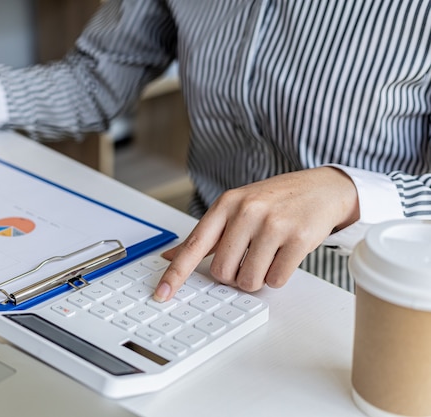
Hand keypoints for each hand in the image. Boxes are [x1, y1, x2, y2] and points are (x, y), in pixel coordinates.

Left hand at [153, 167, 359, 300]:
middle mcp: (246, 211)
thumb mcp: (235, 208)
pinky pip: (276, 279)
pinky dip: (277, 276)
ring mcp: (273, 224)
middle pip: (222, 272)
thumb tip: (170, 257)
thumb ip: (205, 236)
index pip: (194, 245)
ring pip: (249, 280)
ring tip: (267, 256)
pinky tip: (284, 256)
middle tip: (248, 258)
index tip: (161, 294)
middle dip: (233, 275)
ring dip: (256, 278)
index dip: (175, 274)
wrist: (321, 188)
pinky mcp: (298, 239)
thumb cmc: (274, 201)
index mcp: (226, 205)